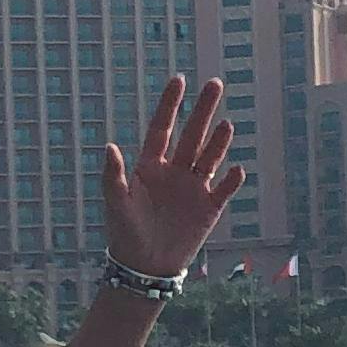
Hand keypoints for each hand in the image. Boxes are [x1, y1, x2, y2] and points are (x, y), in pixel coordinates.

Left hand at [99, 74, 241, 279]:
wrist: (145, 266)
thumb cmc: (125, 232)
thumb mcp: (116, 203)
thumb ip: (113, 175)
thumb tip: (109, 146)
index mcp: (150, 165)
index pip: (162, 128)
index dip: (171, 104)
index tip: (179, 80)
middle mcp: (175, 171)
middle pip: (192, 134)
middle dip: (203, 110)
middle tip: (215, 84)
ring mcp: (193, 188)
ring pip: (209, 156)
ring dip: (218, 141)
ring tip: (226, 124)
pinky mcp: (209, 207)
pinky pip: (224, 189)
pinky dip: (232, 180)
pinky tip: (237, 169)